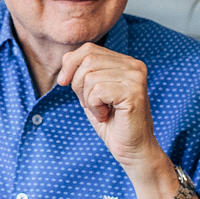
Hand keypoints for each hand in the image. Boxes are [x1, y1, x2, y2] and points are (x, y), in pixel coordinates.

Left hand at [55, 43, 163, 179]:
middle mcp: (134, 66)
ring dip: (88, 99)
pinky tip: (106, 115)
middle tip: (89, 104)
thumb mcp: (91, 93)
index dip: (70, 64)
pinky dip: (94, 107)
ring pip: (90, 76)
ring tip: (102, 111)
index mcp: (126, 62)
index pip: (89, 49)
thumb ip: (81, 73)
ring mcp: (136, 78)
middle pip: (88, 59)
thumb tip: (66, 57)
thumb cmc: (112, 123)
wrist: (132, 150)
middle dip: (78, 84)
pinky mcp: (133, 92)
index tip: (63, 83)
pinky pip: (97, 90)